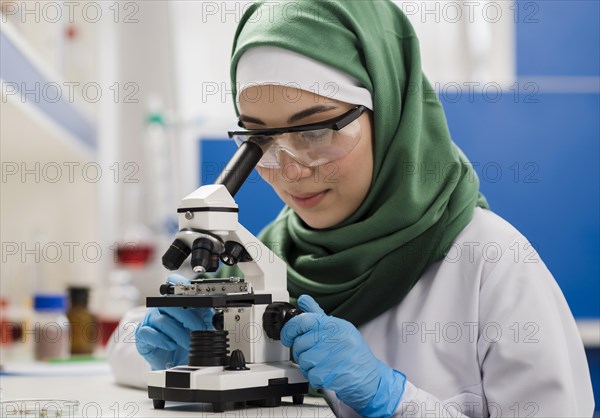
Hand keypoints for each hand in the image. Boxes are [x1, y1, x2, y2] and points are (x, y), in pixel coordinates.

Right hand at [135, 274, 213, 369]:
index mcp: (174, 300)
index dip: (181, 284)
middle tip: (200, 330)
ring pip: (162, 320)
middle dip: (189, 318)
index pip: (173, 283)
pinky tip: (171, 345)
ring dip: (179, 333)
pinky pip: (148, 333)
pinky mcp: (142, 335)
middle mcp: (160, 307)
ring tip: (188, 343)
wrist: (175, 360)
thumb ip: (205, 313)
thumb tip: (214, 308)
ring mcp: (150, 320)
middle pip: (170, 303)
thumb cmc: (185, 340)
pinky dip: (162, 340)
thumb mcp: (200, 324)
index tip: (193, 290)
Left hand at [281, 295, 405, 417]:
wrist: (371, 379)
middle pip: (300, 343)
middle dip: (301, 352)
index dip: (290, 329)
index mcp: (336, 325)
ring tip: (322, 365)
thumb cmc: (353, 354)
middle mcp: (335, 338)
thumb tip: (303, 300)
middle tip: (312, 355)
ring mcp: (334, 356)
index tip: (288, 336)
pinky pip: (310, 375)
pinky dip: (315, 378)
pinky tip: (326, 374)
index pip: (304, 320)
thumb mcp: (339, 330)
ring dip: (308, 366)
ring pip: (303, 360)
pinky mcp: (331, 374)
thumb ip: (318, 315)